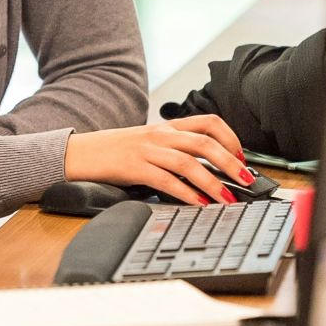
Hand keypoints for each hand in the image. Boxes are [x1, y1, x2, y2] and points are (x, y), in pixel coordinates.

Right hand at [62, 114, 250, 204]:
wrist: (79, 152)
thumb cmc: (115, 151)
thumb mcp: (148, 141)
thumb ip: (175, 148)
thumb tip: (207, 168)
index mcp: (167, 126)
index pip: (209, 122)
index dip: (230, 138)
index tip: (242, 157)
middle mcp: (161, 134)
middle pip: (205, 143)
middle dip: (231, 163)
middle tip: (246, 181)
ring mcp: (147, 150)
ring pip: (190, 163)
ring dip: (214, 183)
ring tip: (228, 199)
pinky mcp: (135, 168)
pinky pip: (167, 181)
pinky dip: (187, 193)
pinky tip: (198, 204)